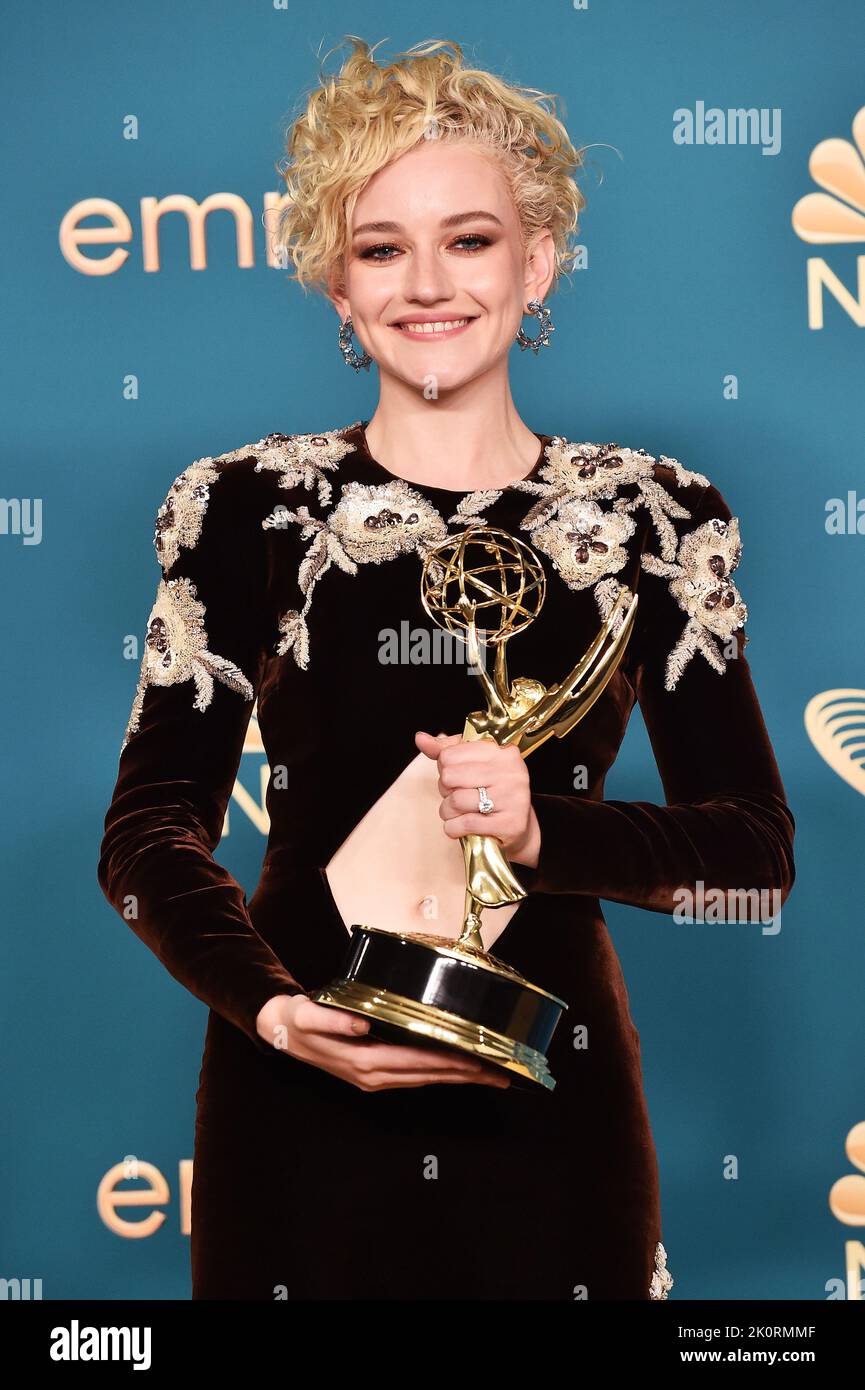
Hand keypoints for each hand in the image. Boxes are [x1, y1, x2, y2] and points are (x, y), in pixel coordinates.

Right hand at [255, 994, 510, 1090]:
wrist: (280, 1030)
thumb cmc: (299, 1018)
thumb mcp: (309, 1013)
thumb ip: (333, 1018)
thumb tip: (362, 1022)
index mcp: (363, 1061)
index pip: (416, 1061)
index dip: (449, 1061)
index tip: (479, 1060)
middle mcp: (373, 1075)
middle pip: (428, 1075)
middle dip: (466, 1075)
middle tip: (503, 1073)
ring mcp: (374, 1079)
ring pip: (425, 1079)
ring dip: (458, 1078)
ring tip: (490, 1075)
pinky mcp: (374, 1074)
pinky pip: (415, 1076)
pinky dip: (440, 1074)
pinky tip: (457, 1070)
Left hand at [415, 730, 540, 867]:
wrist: (518, 826)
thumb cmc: (491, 790)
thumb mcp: (472, 763)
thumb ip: (445, 750)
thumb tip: (420, 738)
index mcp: (502, 750)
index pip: (449, 754)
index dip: (446, 768)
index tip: (459, 776)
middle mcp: (512, 771)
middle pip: (449, 777)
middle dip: (446, 790)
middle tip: (458, 794)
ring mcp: (513, 798)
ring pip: (455, 801)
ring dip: (448, 811)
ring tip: (459, 812)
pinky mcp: (510, 824)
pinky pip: (464, 824)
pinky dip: (454, 828)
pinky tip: (462, 826)